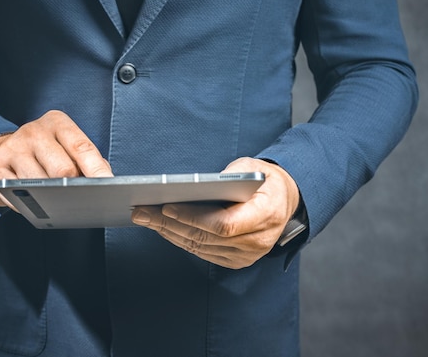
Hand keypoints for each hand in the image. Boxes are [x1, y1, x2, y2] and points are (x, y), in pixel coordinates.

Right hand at [0, 110, 112, 209]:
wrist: (1, 150)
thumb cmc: (46, 153)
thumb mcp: (68, 147)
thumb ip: (89, 161)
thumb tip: (105, 180)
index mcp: (57, 123)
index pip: (82, 147)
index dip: (97, 170)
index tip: (109, 186)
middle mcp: (33, 131)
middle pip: (62, 170)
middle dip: (74, 188)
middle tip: (80, 199)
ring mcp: (12, 148)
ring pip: (40, 185)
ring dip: (50, 199)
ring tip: (54, 201)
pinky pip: (17, 194)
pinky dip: (27, 204)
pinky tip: (32, 202)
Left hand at [131, 157, 298, 268]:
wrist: (285, 201)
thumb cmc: (265, 181)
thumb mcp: (251, 167)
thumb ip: (227, 177)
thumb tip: (191, 187)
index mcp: (266, 214)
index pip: (223, 224)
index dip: (192, 218)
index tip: (166, 207)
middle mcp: (258, 240)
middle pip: (205, 237)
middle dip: (169, 224)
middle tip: (142, 212)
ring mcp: (248, 255)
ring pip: (200, 247)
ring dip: (169, 233)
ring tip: (146, 219)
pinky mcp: (237, 261)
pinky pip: (203, 253)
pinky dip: (180, 240)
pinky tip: (163, 228)